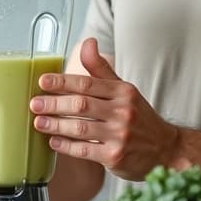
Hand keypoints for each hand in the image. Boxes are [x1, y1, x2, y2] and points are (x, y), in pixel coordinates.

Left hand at [30, 37, 180, 181]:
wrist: (165, 149)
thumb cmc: (139, 117)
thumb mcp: (124, 90)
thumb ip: (101, 69)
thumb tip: (87, 42)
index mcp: (123, 92)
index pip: (88, 83)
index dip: (63, 82)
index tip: (43, 81)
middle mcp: (123, 112)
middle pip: (81, 105)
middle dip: (54, 104)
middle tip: (35, 103)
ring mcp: (120, 135)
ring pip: (80, 128)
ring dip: (56, 125)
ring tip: (39, 122)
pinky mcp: (115, 157)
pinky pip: (84, 150)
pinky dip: (66, 146)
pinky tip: (53, 142)